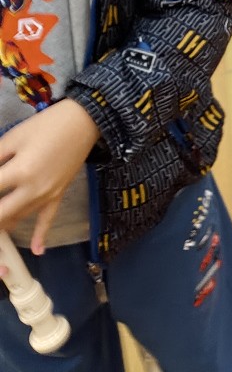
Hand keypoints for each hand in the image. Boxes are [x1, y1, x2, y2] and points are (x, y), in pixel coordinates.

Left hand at [0, 101, 99, 254]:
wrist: (84, 121)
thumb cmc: (46, 125)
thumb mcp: (13, 138)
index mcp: (20, 172)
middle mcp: (32, 190)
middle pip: (1, 214)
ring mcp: (47, 196)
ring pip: (17, 219)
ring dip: (3, 225)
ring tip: (0, 228)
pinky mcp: (58, 195)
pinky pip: (48, 219)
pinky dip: (41, 235)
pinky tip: (37, 251)